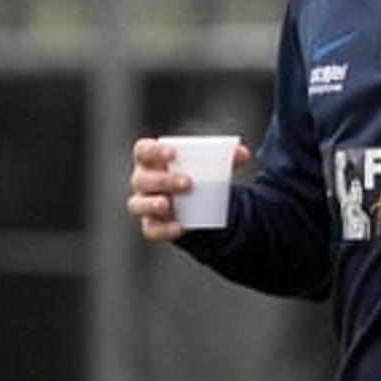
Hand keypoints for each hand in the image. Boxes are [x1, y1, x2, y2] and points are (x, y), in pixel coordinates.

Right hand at [126, 136, 250, 241]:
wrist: (195, 203)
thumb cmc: (196, 175)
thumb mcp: (211, 165)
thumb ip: (228, 157)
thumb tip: (243, 154)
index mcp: (152, 160)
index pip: (142, 150)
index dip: (153, 150)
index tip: (174, 153)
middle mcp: (143, 181)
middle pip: (141, 179)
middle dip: (162, 180)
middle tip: (188, 182)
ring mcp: (144, 203)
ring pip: (137, 204)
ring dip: (152, 204)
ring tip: (168, 204)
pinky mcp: (152, 224)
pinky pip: (151, 230)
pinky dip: (163, 230)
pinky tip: (180, 227)